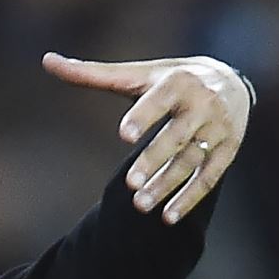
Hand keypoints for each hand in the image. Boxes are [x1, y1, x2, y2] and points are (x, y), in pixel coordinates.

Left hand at [42, 53, 250, 224]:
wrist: (232, 82)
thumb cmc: (170, 80)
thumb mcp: (137, 73)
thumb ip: (93, 73)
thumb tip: (46, 60)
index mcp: (179, 81)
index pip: (160, 99)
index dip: (144, 116)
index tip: (124, 135)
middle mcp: (203, 104)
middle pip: (176, 137)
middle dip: (154, 160)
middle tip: (129, 183)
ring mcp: (218, 129)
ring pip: (191, 161)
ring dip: (167, 185)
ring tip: (139, 205)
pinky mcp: (228, 150)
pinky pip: (209, 178)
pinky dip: (189, 199)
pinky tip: (168, 218)